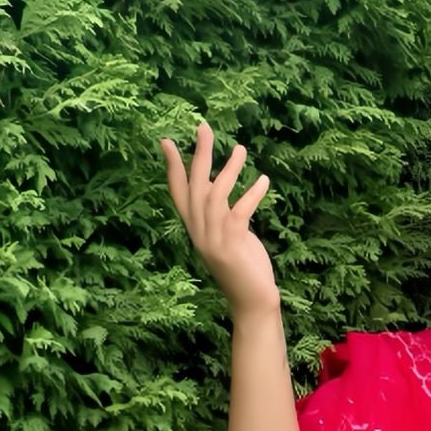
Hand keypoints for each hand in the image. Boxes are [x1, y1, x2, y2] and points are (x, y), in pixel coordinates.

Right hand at [158, 120, 280, 316]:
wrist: (251, 303)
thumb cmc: (243, 268)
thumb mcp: (228, 236)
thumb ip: (220, 214)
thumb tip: (217, 185)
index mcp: (195, 229)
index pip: (178, 193)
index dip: (172, 167)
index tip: (167, 140)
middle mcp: (199, 232)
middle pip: (194, 186)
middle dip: (198, 154)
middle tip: (203, 127)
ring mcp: (213, 239)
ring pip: (214, 194)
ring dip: (228, 169)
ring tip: (241, 149)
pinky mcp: (232, 244)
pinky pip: (240, 211)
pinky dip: (252, 193)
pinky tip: (263, 180)